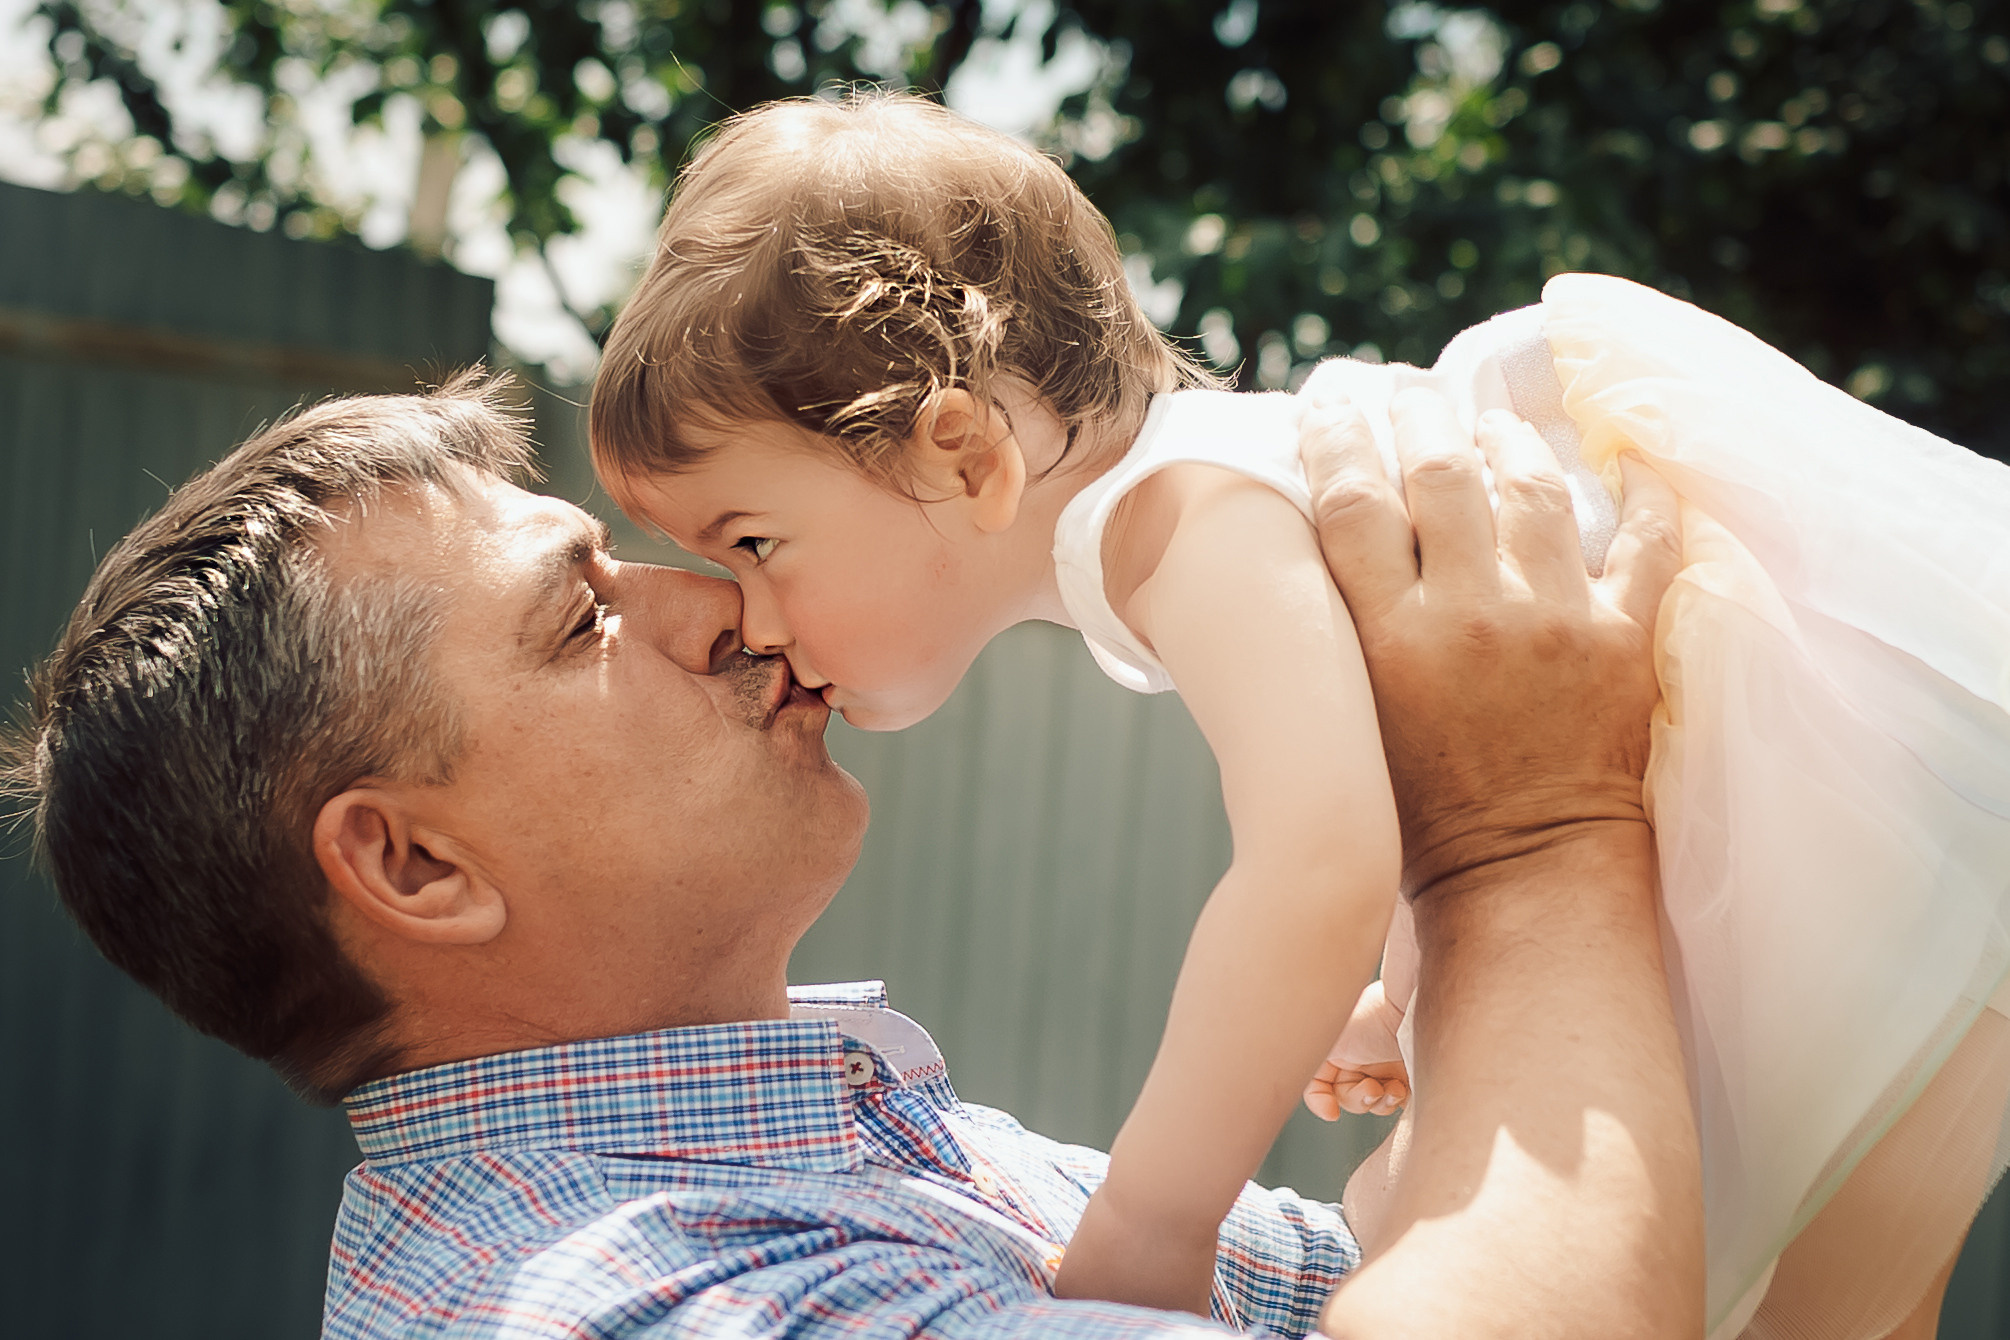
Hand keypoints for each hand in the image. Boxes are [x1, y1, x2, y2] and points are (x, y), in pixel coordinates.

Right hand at [1297, 389, 1680, 898]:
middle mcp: (1470, 616)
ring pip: (1532, 486)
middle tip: (1411, 393)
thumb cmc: (1419, 809)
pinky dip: (1639, 493)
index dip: (1336, 433)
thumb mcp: (1354, 713)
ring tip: (1494, 424)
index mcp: (1388, 639)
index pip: (1352, 499)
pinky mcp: (1624, 643)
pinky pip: (1646, 540)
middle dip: (1420, 415)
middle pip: (1439, 472)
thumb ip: (1350, 624)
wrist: (1525, 878)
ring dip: (1508, 439)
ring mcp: (1556, 623)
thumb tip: (1342, 529)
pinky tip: (1626, 461)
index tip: (1332, 397)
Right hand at [1305, 978, 1408, 1119]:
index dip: (1320, 1102)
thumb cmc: (1370, 1018)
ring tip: (1394, 1088)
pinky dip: (1398, 1101)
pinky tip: (1403, 1088)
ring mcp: (1382, 1067)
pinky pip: (1398, 1102)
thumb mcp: (1327, 1038)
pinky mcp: (1407, 1073)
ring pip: (1374, 1104)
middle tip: (1373, 1088)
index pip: (1316, 1085)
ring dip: (1381, 1103)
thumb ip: (1307, 1060)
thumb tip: (1300, 1082)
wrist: (1411, 1006)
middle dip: (1359, 1100)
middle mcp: (1355, 1059)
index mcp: (1333, 1050)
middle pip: (1347, 1098)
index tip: (1332, 1113)